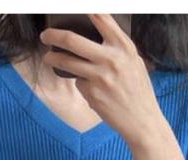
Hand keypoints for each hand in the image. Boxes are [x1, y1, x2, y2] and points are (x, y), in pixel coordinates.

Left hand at [39, 13, 164, 147]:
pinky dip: (80, 83)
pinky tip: (90, 89)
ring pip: (67, 62)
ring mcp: (100, 77)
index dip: (83, 9)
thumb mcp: (134, 62)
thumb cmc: (139, 92)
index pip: (101, 17)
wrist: (142, 121)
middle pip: (72, 40)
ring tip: (49, 58)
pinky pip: (78, 82)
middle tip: (45, 35)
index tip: (68, 8)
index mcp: (124, 46)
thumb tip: (96, 37)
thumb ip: (116, 49)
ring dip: (53, 59)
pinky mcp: (92, 93)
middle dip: (54, 36)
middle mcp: (111, 59)